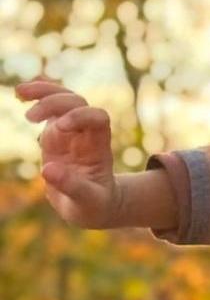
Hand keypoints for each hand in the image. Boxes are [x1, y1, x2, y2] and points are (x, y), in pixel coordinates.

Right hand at [15, 76, 120, 227]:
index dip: (81, 116)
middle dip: (54, 103)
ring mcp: (72, 133)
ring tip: (20, 94)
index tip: (61, 127)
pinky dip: (37, 98)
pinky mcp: (56, 136)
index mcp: (99, 148)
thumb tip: (47, 170)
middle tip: (29, 118)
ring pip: (63, 100)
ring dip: (43, 93)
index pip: (98, 118)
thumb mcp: (88, 202)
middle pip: (78, 103)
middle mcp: (87, 135)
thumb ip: (73, 187)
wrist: (93, 207)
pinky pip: (49, 109)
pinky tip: (20, 96)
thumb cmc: (95, 206)